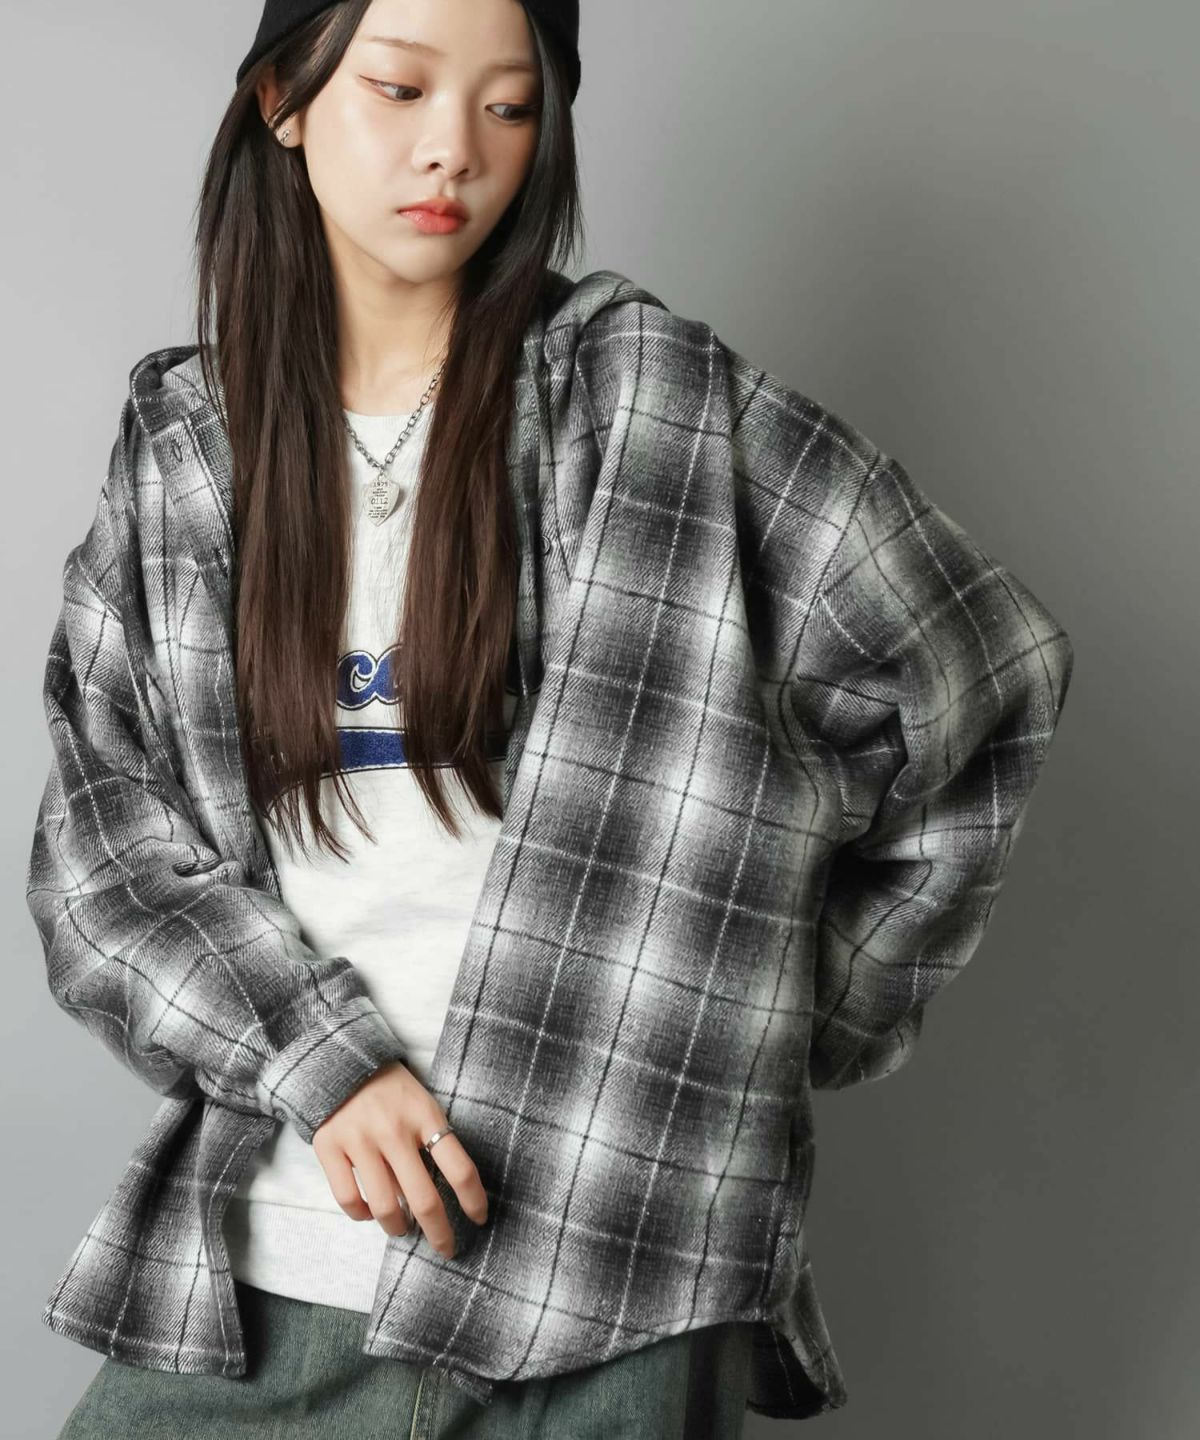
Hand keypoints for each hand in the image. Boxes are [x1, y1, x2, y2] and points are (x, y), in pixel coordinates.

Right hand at [311, 1060, 487, 1258]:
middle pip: (424, 1198)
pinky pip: (349, 1199)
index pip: (459, 1168)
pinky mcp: (329, 1147)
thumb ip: (429, 1144)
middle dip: (440, 1233)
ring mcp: (360, 1139)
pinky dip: (362, 1215)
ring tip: (402, 1228)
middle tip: (446, 1248)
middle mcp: (393, 1129)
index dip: (473, 1200)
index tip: (479, 1220)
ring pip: (385, 1206)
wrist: (341, 1060)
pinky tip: (369, 1212)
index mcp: (425, 1115)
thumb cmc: (392, 1090)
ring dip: (398, 1227)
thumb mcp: (421, 1105)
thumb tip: (436, 1197)